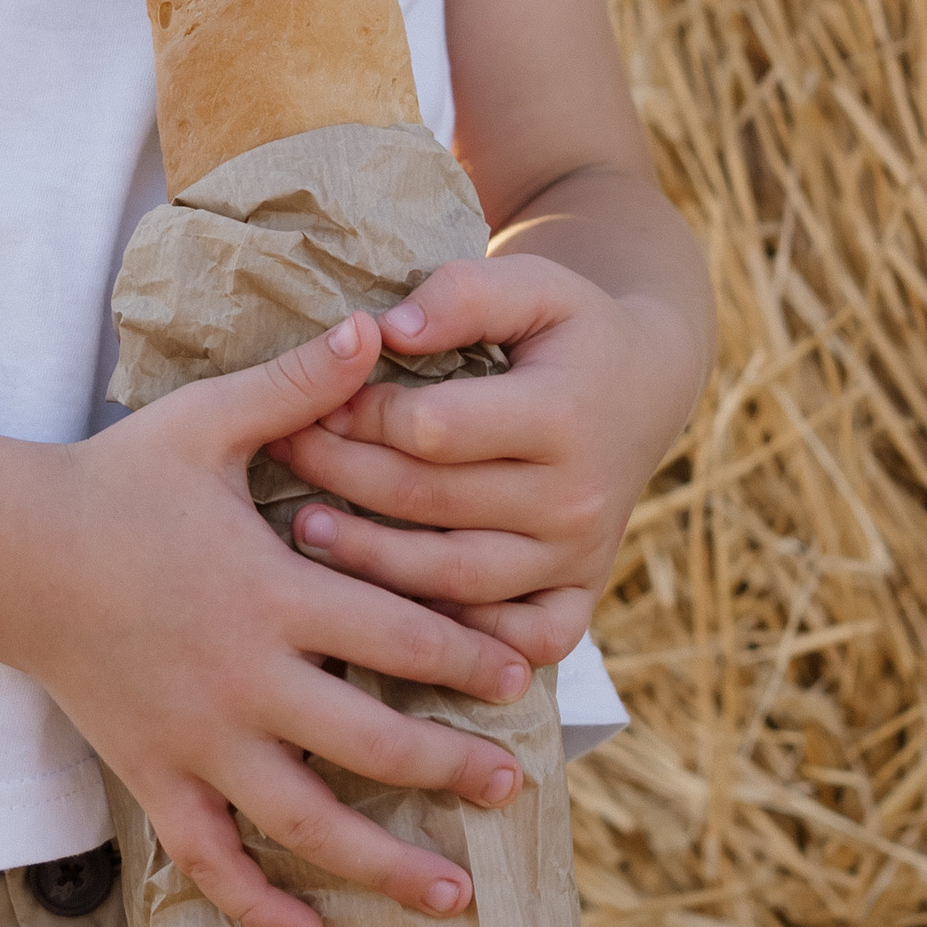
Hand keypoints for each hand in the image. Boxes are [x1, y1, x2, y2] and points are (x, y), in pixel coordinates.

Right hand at [25, 317, 535, 926]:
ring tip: (452, 897)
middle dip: (452, 768)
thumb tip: (375, 325)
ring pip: (305, 820)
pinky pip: (211, 858)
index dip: (468, 655)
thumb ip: (299, 385)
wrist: (6, 552)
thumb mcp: (209, 423)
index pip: (395, 632)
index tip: (522, 672)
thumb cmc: (115, 481)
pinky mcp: (154, 776)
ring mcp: (198, 740)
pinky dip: (259, 905)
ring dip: (383, 864)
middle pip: (371, 740)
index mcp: (272, 591)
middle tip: (516, 788)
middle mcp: (244, 678)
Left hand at [265, 254, 694, 664]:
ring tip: (305, 530)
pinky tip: (393, 609)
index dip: (360, 414)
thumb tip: (385, 331)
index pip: (432, 430)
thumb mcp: (533, 284)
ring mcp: (578, 556)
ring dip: (368, 561)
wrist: (643, 385)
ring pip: (453, 579)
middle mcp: (575, 496)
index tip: (315, 399)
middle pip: (429, 502)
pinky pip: (516, 642)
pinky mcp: (580, 598)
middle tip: (283, 452)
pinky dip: (457, 638)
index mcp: (563, 414)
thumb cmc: (568, 329)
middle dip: (341, 476)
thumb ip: (463, 294)